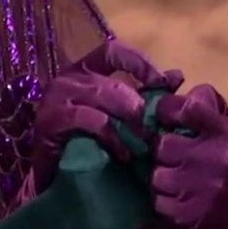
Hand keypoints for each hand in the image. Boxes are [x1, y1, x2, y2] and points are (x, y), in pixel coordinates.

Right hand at [31, 39, 179, 193]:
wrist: (53, 178)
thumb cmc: (87, 144)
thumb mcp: (118, 115)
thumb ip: (143, 94)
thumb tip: (176, 76)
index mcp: (84, 70)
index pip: (113, 50)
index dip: (140, 63)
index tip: (161, 83)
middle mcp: (68, 78)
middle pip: (113, 81)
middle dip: (139, 106)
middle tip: (155, 129)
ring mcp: (56, 97)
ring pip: (103, 96)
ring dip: (128, 120)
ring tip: (141, 142)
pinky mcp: (51, 120)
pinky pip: (90, 120)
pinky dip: (111, 136)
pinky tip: (123, 153)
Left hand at [151, 83, 227, 228]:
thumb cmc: (225, 164)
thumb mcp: (223, 130)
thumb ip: (201, 105)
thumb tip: (168, 84)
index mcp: (225, 132)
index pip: (189, 107)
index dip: (168, 111)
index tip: (164, 119)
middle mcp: (216, 158)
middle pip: (162, 144)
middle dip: (163, 152)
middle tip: (174, 158)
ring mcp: (202, 188)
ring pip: (156, 174)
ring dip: (161, 178)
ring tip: (178, 181)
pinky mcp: (189, 214)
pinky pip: (157, 200)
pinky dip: (163, 201)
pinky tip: (179, 200)